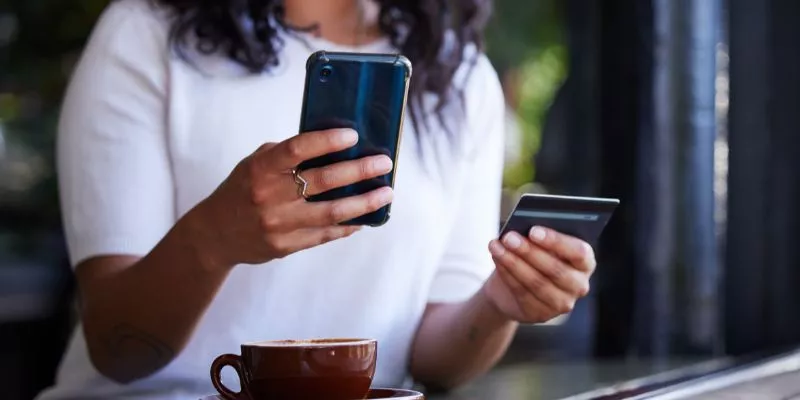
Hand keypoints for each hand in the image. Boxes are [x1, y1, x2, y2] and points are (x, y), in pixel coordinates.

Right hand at [188, 128, 393, 270]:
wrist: (214, 234)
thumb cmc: (241, 190)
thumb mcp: (254, 164)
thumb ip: (287, 155)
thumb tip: (333, 146)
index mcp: (260, 169)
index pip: (297, 149)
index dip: (327, 141)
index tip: (353, 135)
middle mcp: (269, 196)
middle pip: (324, 181)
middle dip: (359, 170)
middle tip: (384, 163)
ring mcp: (279, 224)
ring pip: (332, 212)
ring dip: (364, 202)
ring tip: (386, 193)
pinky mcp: (286, 246)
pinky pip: (326, 234)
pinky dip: (349, 225)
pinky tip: (366, 217)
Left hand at [482, 227, 595, 323]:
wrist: (514, 288)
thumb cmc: (533, 256)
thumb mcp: (539, 244)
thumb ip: (538, 237)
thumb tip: (522, 228)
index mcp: (586, 262)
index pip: (579, 252)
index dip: (556, 241)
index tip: (534, 231)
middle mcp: (579, 285)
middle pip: (555, 269)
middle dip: (529, 251)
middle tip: (509, 237)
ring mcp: (562, 303)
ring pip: (537, 282)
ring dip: (514, 262)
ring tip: (497, 246)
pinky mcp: (542, 314)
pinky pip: (522, 292)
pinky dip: (507, 273)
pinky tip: (497, 258)